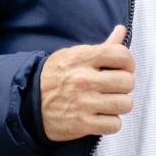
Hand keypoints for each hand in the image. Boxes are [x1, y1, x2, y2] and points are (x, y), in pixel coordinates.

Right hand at [40, 25, 135, 140]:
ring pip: (125, 104)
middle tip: (112, 89)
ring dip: (119, 106)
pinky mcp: (82, 124)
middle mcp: (83, 79)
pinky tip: (100, 117)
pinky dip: (110, 123)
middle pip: (127, 82)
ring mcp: (83, 103)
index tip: (123, 69)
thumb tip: (122, 31)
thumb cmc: (52, 78)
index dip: (128, 63)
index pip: (122, 55)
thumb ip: (101, 47)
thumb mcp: (72, 55)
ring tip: (106, 103)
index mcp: (81, 58)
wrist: (27, 104)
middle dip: (123, 86)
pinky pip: (115, 125)